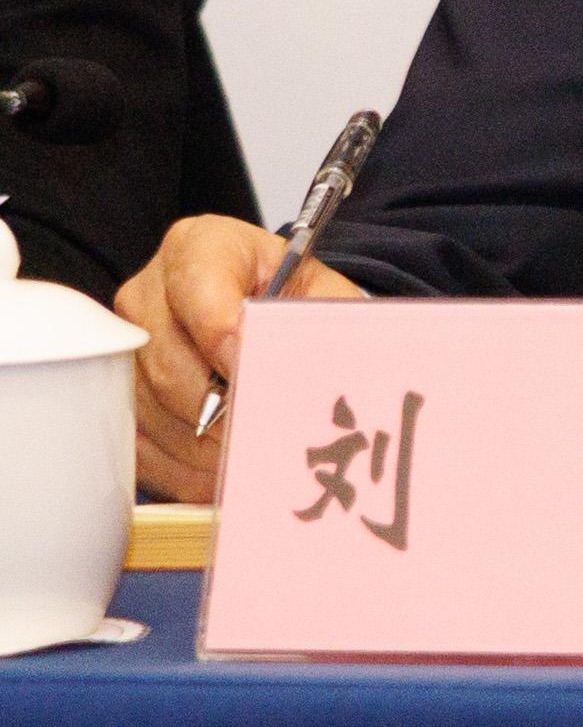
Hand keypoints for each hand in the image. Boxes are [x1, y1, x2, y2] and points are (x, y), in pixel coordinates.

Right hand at [120, 214, 367, 501]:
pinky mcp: (116, 393)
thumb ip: (320, 328)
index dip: (226, 342)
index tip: (257, 376)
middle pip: (169, 364)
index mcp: (200, 248)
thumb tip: (318, 376)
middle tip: (266, 436)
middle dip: (222, 410)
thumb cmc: (292, 298)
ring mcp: (123, 345)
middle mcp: (148, 293)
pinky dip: (181, 469)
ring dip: (204, 446)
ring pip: (151, 410)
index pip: (200, 293)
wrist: (267, 304)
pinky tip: (223, 478)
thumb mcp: (321, 296)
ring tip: (255, 459)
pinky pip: (138, 443)